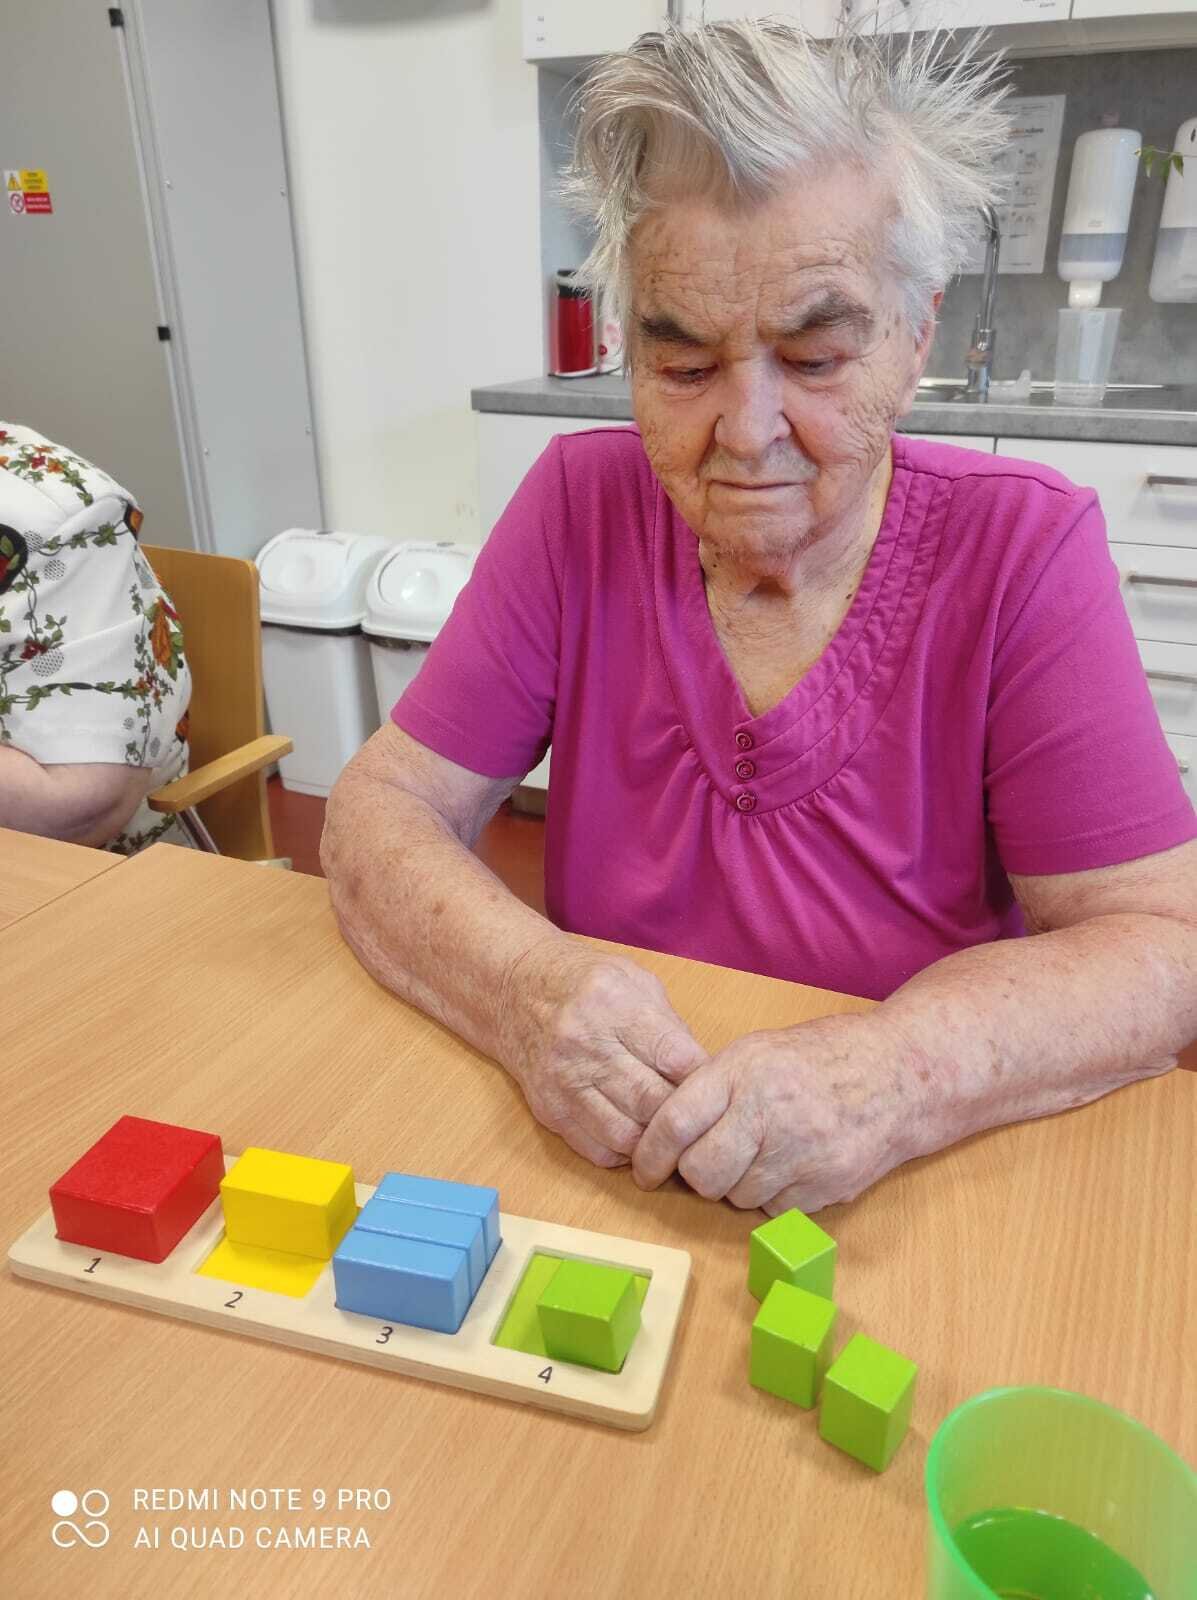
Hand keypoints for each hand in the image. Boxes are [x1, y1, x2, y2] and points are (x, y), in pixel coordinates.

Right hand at [497, 941, 708, 1168]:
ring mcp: (563, 1081)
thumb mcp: (632, 980)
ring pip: (626, 1135)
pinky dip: (625, 1152)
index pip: (673, 1056)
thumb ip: (669, 1023)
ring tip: (669, 1131)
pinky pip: (597, 1150)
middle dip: (684, 1115)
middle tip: (701, 1118)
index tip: (717, 1087)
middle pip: (651, 1100)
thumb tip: (702, 1073)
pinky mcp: (548, 1109)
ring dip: (656, 1141)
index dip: (703, 1079)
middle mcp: (584, 1044)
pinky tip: (636, 1135)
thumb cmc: (583, 982)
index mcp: (612, 1003)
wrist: (512, 991)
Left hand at [631, 1013, 924, 1211]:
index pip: (676, 1122)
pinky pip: (773, 1211)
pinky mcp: (825, 1188)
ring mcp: (801, 1155)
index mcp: (745, 1071)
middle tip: (711, 1159)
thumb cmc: (822, 1058)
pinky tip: (793, 1164)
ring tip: (764, 1152)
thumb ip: (712, 1086)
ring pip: (736, 1198)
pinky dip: (773, 1196)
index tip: (644, 1169)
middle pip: (701, 1174)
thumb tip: (661, 1131)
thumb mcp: (759, 1050)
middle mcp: (769, 1112)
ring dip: (738, 1185)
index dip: (650, 1153)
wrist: (901, 1076)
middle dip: (697, 1174)